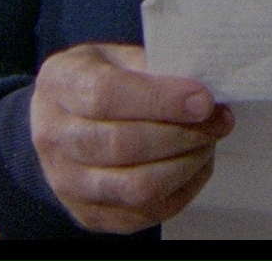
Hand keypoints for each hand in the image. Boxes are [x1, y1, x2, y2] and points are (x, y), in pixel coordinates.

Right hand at [30, 43, 232, 233]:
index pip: (106, 95)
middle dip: (183, 134)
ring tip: (207, 142)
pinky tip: (194, 165)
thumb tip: (201, 90)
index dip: (161, 100)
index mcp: (60, 84)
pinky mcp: (90, 214)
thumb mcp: (116, 56)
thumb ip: (153, 67)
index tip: (203, 100)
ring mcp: (68, 182)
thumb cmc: (96, 83)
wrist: (60, 123)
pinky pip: (146, 212)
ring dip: (186, 165)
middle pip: (124, 145)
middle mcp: (54, 136)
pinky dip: (182, 190)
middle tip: (217, 121)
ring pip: (137, 186)